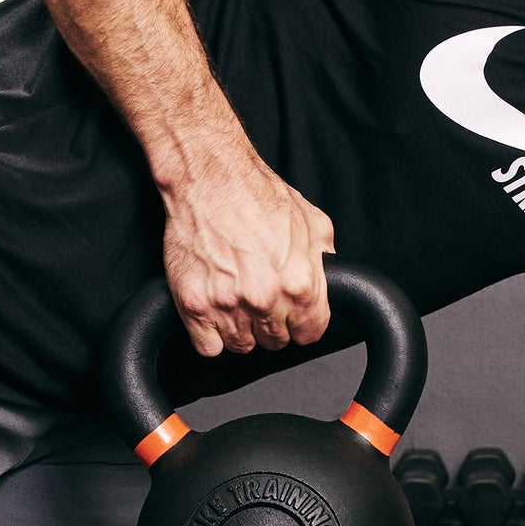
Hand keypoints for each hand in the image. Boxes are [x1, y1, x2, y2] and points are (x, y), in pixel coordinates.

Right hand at [162, 155, 334, 356]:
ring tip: (236, 299)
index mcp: (299, 283)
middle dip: (271, 325)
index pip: (310, 334)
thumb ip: (325, 259)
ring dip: (240, 330)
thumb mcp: (312, 222)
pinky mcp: (194, 305)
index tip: (292, 316)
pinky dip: (209, 334)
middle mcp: (265, 299)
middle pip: (275, 342)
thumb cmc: (257, 194)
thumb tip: (330, 281)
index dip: (301, 325)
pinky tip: (214, 311)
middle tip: (260, 299)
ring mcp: (228, 305)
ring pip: (241, 346)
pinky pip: (207, 347)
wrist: (210, 178)